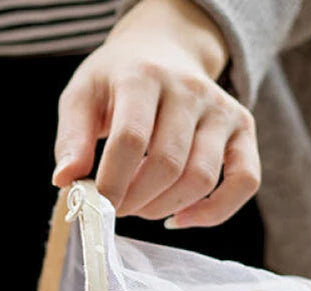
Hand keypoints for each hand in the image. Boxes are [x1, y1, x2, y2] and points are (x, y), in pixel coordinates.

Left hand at [52, 0, 259, 227]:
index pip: (131, 139)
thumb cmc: (116, 83)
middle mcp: (189, 89)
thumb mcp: (82, 97)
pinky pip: (245, 180)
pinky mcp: (242, 129)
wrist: (164, 51)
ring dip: (165, 207)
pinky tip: (180, 218)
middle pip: (168, 165)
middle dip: (136, 201)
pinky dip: (215, 211)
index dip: (113, 183)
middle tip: (117, 208)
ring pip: (201, 178)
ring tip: (141, 207)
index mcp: (144, 76)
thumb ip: (71, 138)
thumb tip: (65, 181)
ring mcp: (221, 109)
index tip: (97, 206)